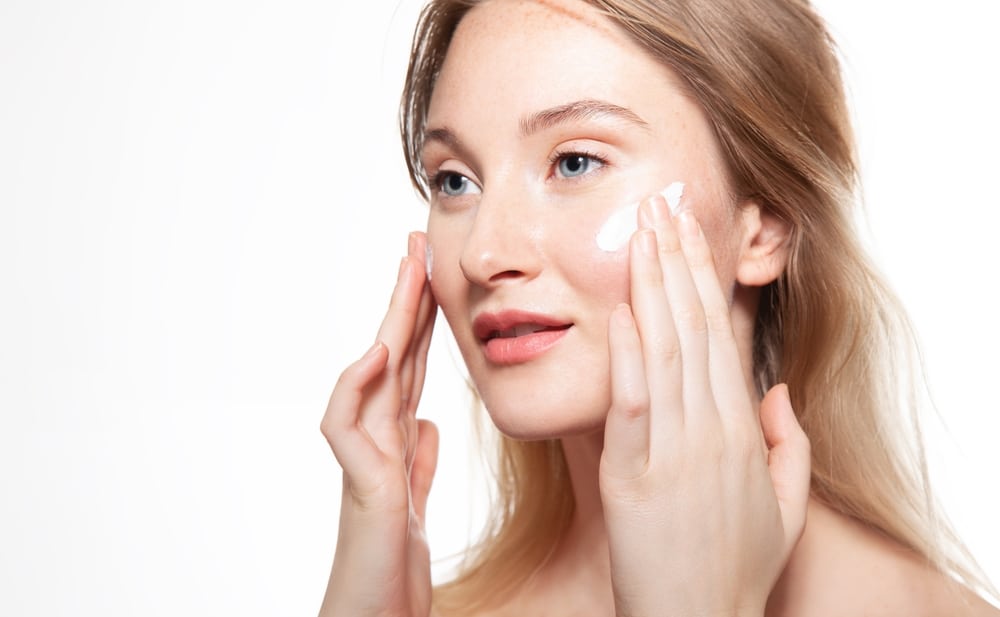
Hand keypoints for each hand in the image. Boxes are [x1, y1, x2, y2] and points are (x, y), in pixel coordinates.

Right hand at [319, 232, 437, 616]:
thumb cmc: (389, 565)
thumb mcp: (414, 498)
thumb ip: (417, 458)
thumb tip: (429, 424)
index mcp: (397, 440)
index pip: (410, 365)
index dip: (422, 318)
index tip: (434, 271)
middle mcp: (378, 440)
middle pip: (392, 356)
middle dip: (405, 300)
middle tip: (415, 244)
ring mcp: (365, 460)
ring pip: (372, 377)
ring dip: (388, 323)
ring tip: (405, 274)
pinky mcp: (362, 488)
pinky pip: (348, 426)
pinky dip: (358, 387)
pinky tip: (377, 352)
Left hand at [600, 196, 810, 616]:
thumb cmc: (737, 565)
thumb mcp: (783, 504)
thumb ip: (787, 442)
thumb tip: (775, 390)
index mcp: (744, 433)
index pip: (722, 336)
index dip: (705, 279)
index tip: (691, 233)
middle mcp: (712, 433)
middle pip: (693, 329)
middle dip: (676, 261)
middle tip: (662, 203)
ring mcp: (672, 453)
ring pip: (664, 353)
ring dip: (651, 287)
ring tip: (641, 232)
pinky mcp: (631, 478)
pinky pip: (630, 404)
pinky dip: (626, 354)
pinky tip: (620, 310)